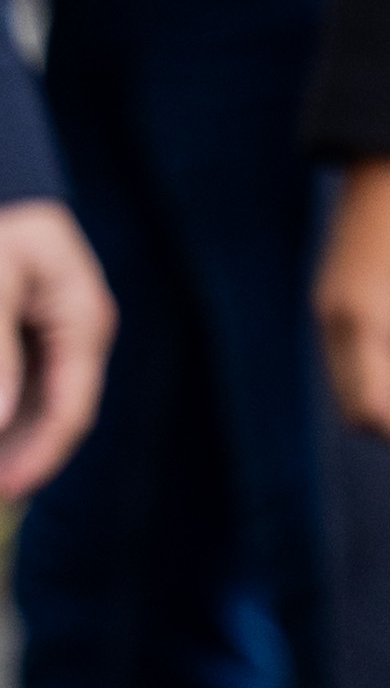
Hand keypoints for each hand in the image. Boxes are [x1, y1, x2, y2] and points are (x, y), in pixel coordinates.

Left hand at [0, 195, 112, 502]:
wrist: (4, 195)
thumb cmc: (0, 236)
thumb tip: (0, 422)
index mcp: (84, 318)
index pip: (71, 408)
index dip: (41, 456)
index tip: (8, 488)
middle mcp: (83, 331)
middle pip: (61, 414)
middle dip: (27, 457)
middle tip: (0, 492)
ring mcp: (65, 333)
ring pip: (45, 407)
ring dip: (18, 443)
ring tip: (0, 476)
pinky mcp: (44, 333)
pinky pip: (33, 388)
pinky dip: (13, 417)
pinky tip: (2, 440)